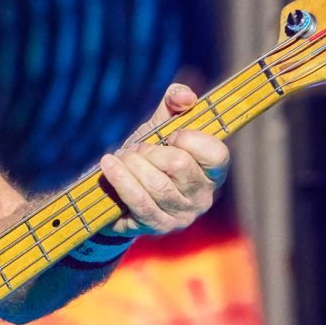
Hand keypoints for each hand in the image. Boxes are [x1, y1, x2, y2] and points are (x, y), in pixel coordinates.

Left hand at [97, 82, 227, 236]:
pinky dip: (120, 180)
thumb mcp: (161, 125)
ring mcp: (182, 215)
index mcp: (213, 171)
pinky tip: (109, 166)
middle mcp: (204, 196)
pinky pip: (139, 201)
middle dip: (149, 151)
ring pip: (156, 184)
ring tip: (120, 158)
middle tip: (135, 149)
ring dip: (131, 164)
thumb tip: (185, 97)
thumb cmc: (148, 154)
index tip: (170, 134)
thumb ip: (174, 103)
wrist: (118, 191)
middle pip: (178, 165)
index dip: (190, 139)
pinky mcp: (158, 227)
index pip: (216, 154)